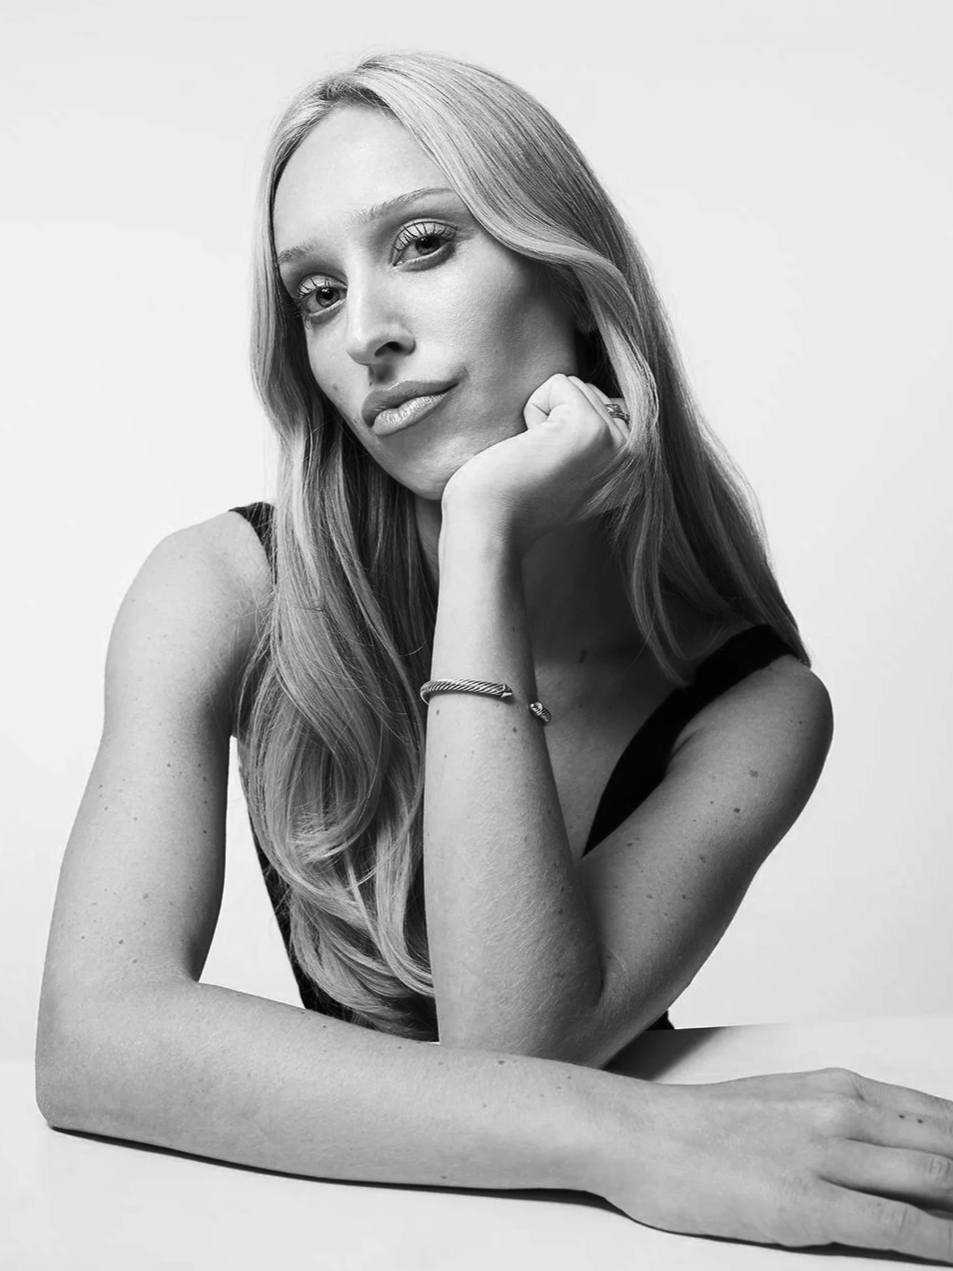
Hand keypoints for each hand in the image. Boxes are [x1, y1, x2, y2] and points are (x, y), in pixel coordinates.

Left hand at [440, 372, 634, 557]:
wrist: (491, 524)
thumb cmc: (519, 499)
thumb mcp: (578, 471)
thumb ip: (602, 442)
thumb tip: (614, 403)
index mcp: (637, 473)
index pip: (610, 408)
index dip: (568, 430)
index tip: (556, 471)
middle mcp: (637, 460)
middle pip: (594, 393)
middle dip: (558, 419)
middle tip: (544, 465)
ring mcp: (618, 443)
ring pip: (576, 386)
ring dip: (545, 417)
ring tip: (538, 458)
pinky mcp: (589, 427)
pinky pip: (558, 384)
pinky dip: (533, 410)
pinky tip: (531, 447)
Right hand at [591, 1067, 952, 1261]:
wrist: (638, 1135)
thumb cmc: (702, 1128)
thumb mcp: (783, 1104)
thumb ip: (841, 1122)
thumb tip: (894, 1154)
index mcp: (838, 1088)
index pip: (939, 1114)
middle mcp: (840, 1113)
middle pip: (946, 1146)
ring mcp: (825, 1157)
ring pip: (935, 1180)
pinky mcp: (807, 1205)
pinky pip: (897, 1226)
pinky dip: (940, 1242)